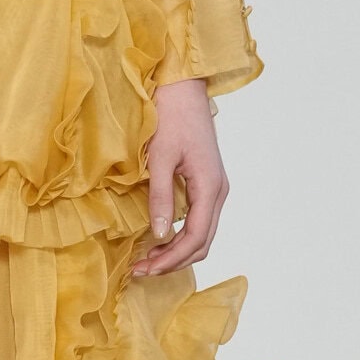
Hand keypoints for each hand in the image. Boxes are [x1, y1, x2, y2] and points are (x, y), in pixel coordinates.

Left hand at [131, 78, 227, 277]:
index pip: (195, 237)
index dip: (170, 259)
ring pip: (202, 234)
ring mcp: (215, 188)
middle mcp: (218, 191)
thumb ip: (160, 196)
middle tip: (141, 271)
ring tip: (148, 260)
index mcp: (210, 187)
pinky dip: (180, 236)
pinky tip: (159, 239)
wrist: (183, 88)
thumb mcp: (160, 157)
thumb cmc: (171, 117)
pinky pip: (198, 220)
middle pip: (202, 242)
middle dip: (173, 261)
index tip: (144, 269)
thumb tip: (158, 234)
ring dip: (177, 252)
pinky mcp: (207, 183)